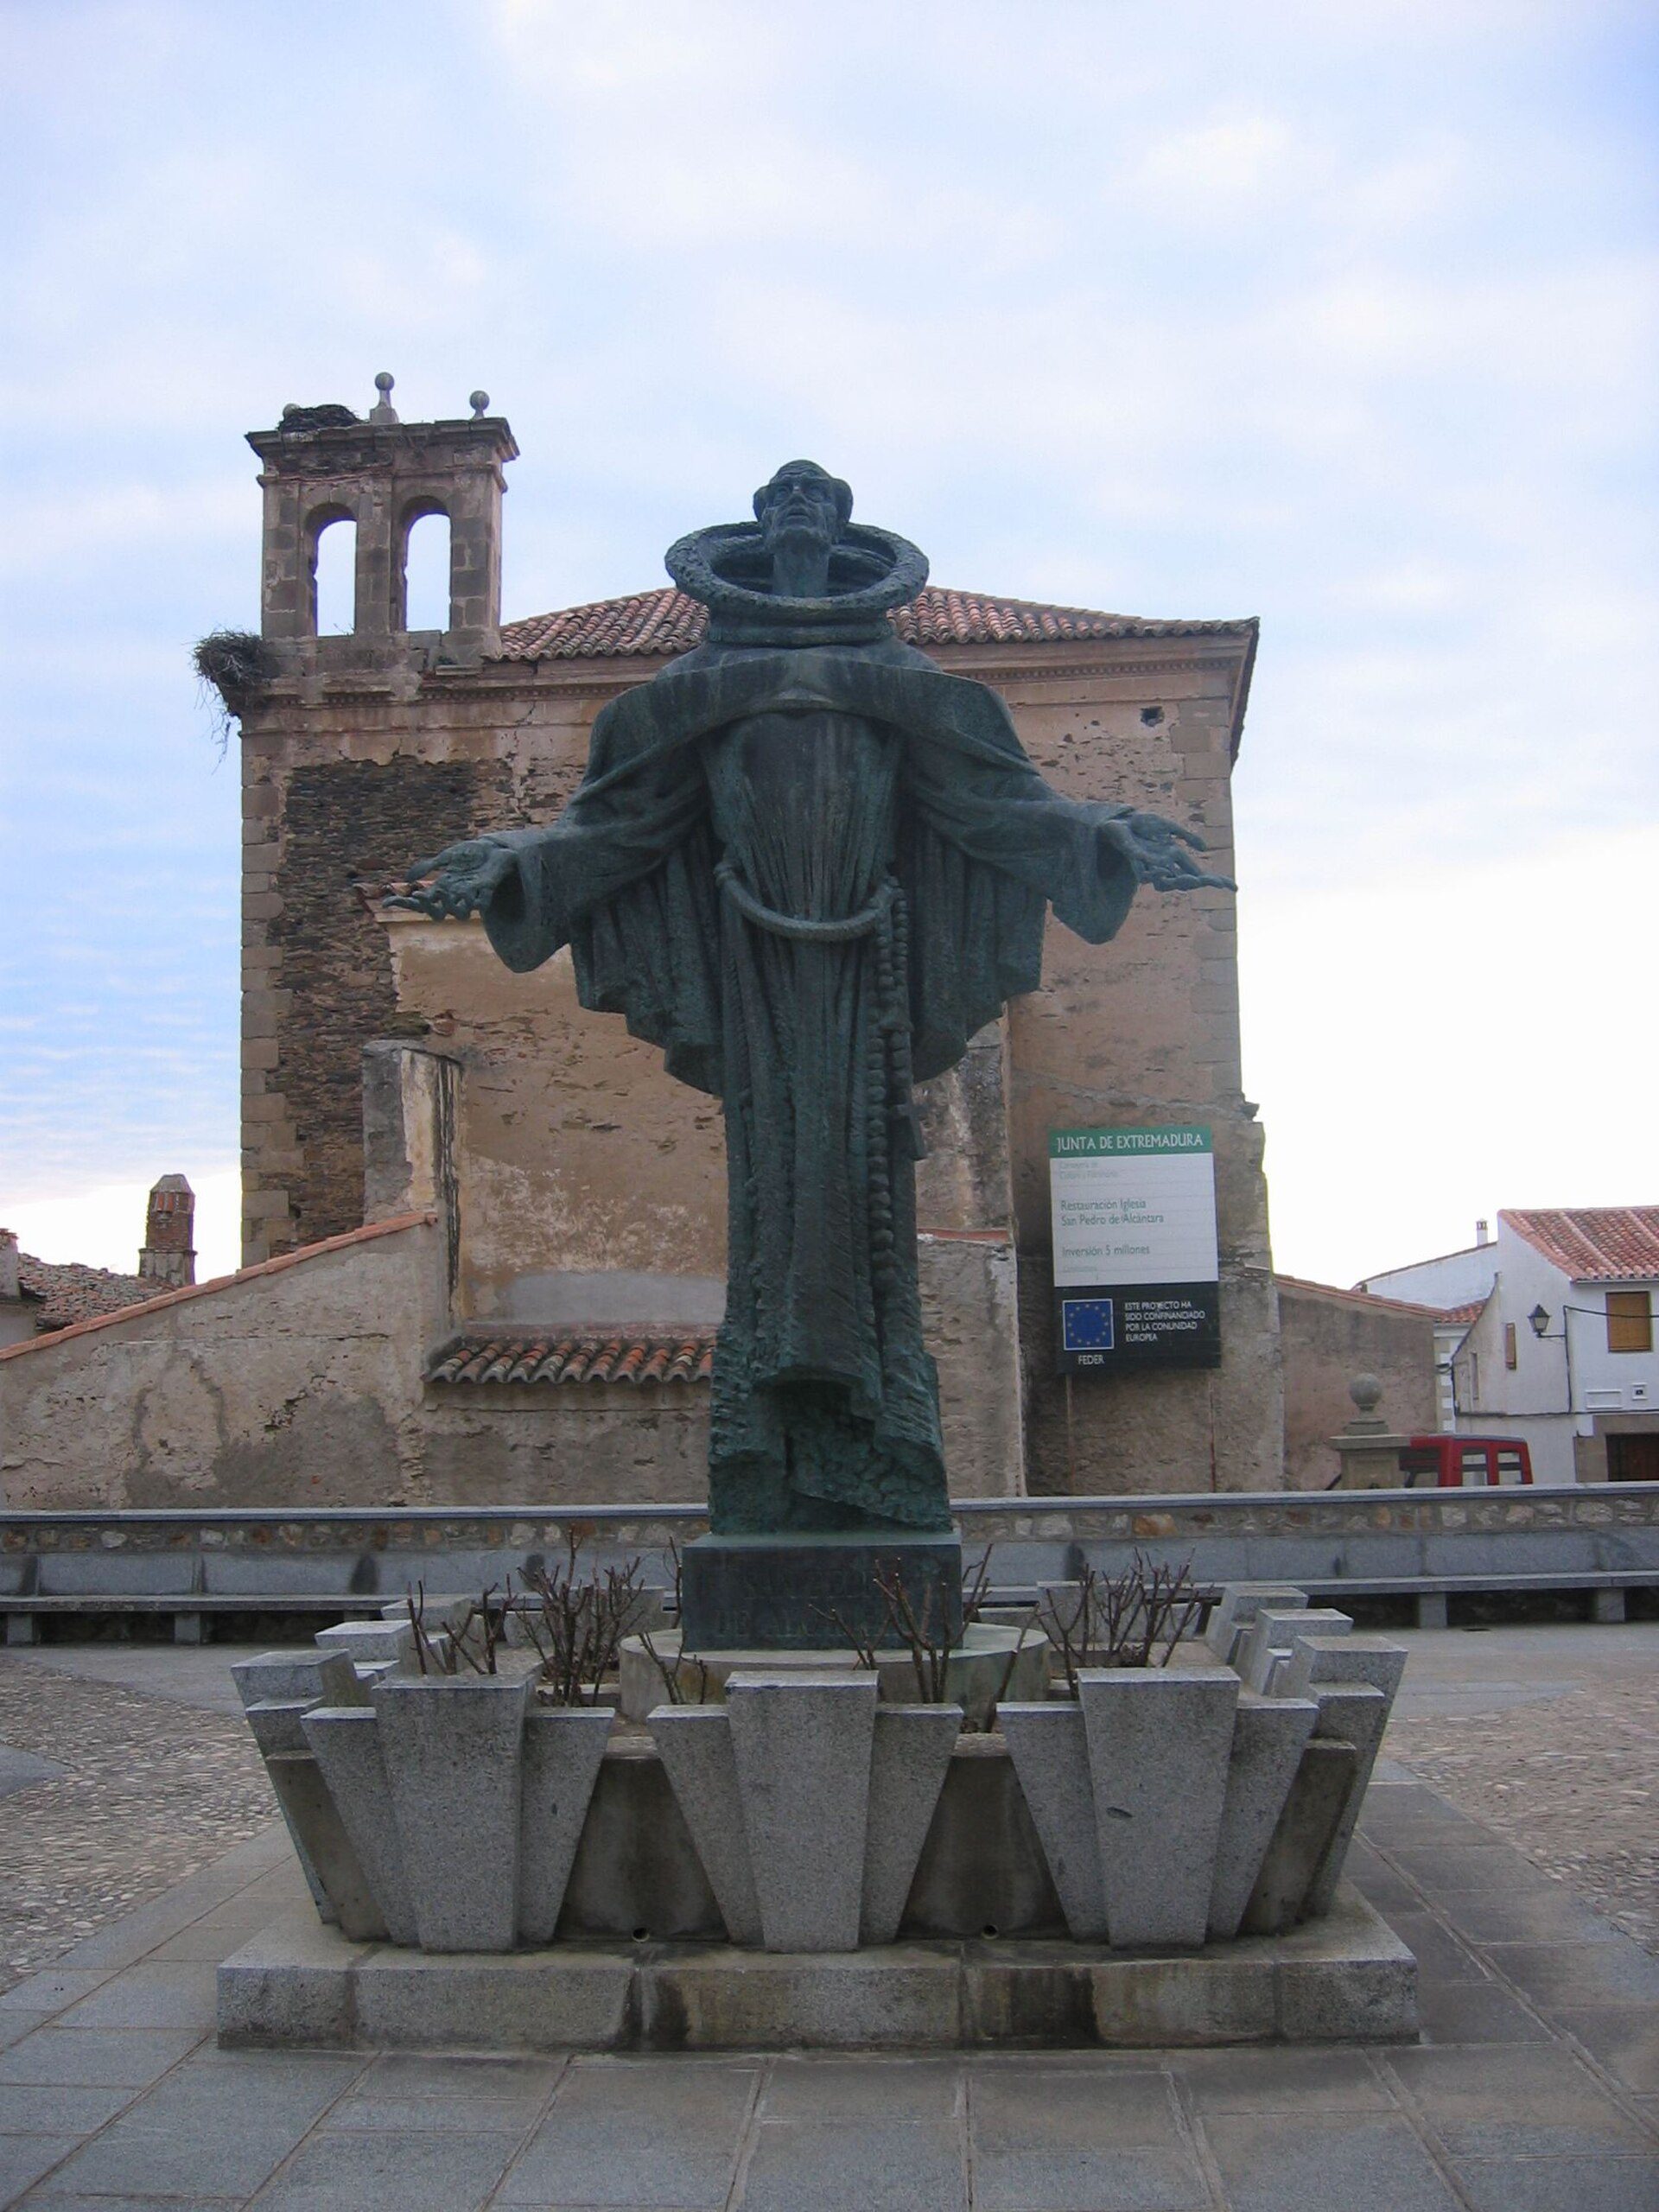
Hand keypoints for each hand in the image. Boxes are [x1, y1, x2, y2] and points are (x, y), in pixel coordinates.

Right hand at [384, 838, 516, 919]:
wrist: (493, 848)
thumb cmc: (470, 853)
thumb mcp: (446, 857)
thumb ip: (428, 866)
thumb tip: (407, 879)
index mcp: (443, 887)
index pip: (423, 902)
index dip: (406, 904)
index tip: (387, 902)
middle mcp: (455, 895)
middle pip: (438, 914)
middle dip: (428, 908)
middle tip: (420, 894)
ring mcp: (471, 895)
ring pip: (459, 914)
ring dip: (451, 906)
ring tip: (445, 891)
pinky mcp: (487, 891)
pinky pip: (481, 905)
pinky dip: (475, 902)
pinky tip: (467, 892)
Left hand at [1105, 811, 1234, 892]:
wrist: (1120, 820)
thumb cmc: (1142, 824)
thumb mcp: (1168, 826)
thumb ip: (1186, 836)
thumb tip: (1204, 849)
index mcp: (1173, 857)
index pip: (1196, 873)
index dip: (1214, 880)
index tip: (1233, 887)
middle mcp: (1163, 864)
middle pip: (1185, 881)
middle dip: (1199, 882)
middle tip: (1213, 882)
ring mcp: (1149, 865)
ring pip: (1166, 883)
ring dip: (1178, 882)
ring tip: (1194, 880)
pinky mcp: (1134, 861)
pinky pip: (1144, 874)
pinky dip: (1154, 872)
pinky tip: (1163, 869)